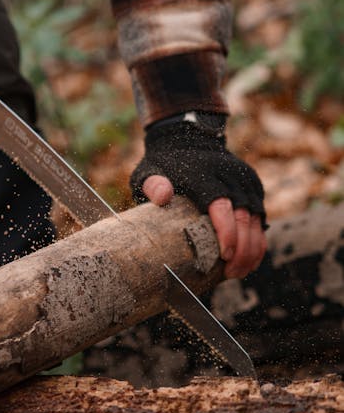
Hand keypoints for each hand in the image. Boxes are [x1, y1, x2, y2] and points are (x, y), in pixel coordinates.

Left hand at [143, 175, 265, 277]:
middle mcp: (230, 176)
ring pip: (257, 219)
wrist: (189, 139)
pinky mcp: (254, 186)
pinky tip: (250, 261)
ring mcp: (245, 181)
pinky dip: (258, 241)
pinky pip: (261, 217)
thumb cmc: (165, 164)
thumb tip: (162, 196)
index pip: (221, 205)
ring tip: (240, 272)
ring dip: (252, 249)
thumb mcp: (150, 171)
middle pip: (243, 216)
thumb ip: (153, 184)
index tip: (223, 256)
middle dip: (241, 249)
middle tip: (231, 274)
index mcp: (205, 175)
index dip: (226, 232)